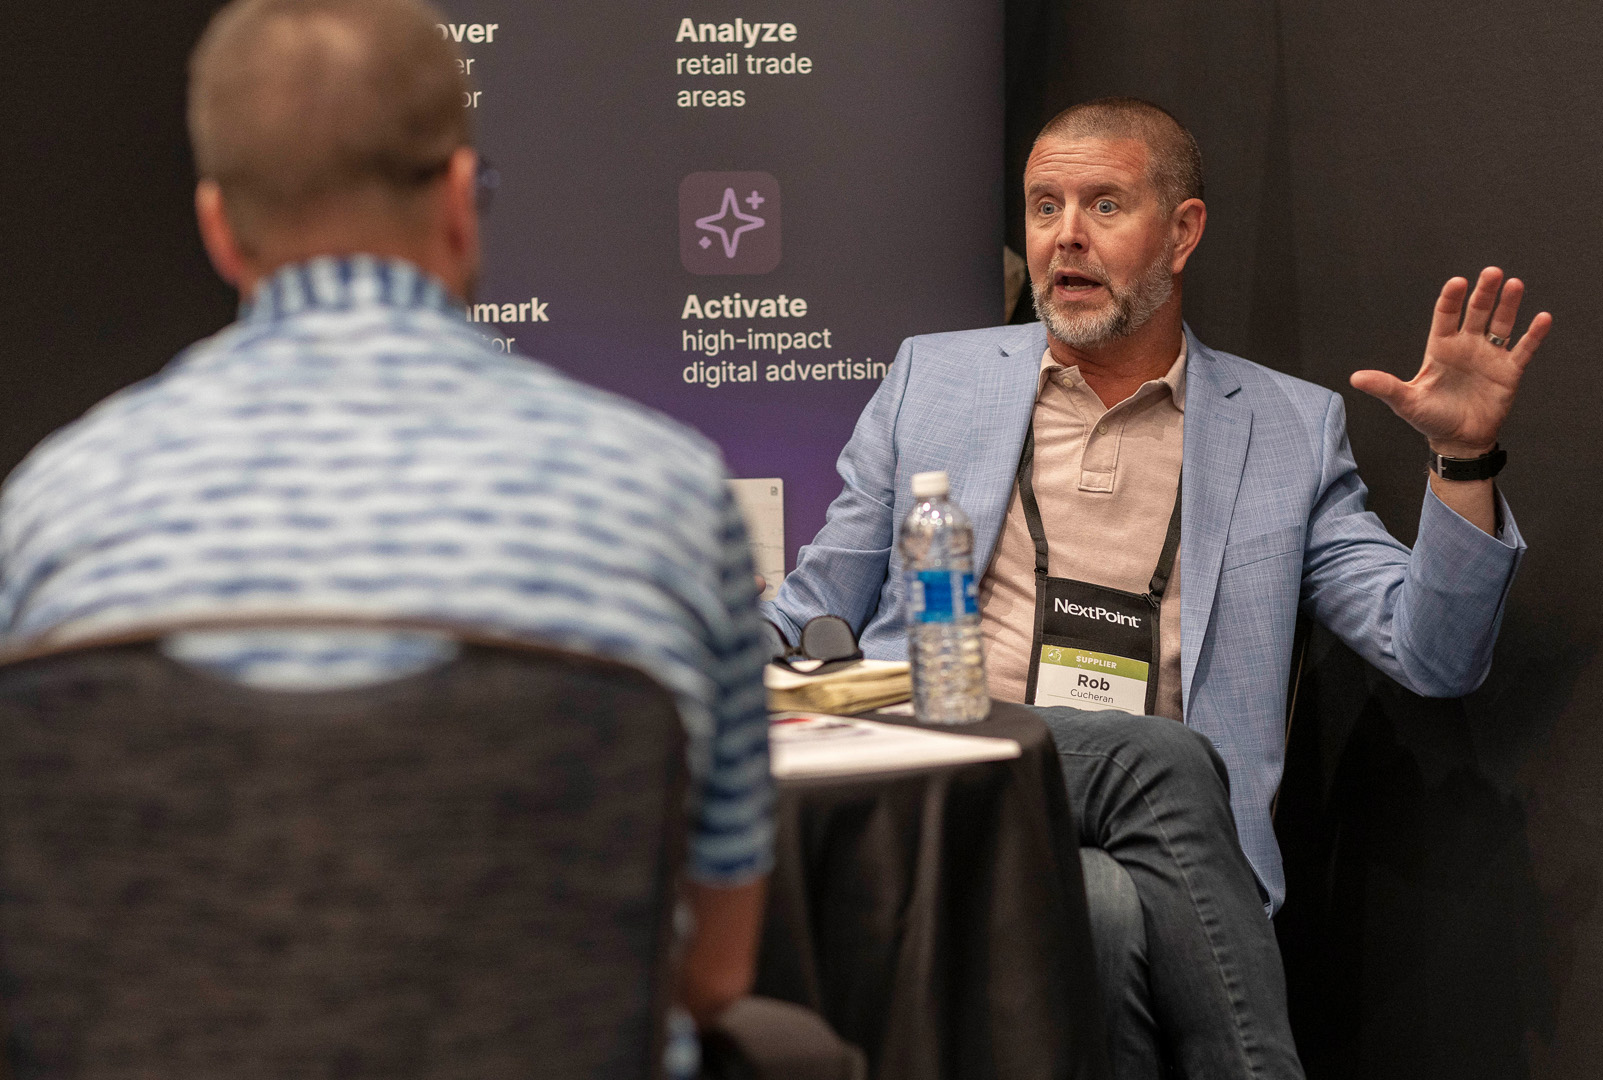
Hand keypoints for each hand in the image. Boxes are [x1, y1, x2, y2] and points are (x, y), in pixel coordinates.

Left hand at [1350, 267, 1550, 457]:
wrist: (1458, 441)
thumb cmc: (1430, 419)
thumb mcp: (1405, 402)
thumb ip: (1384, 387)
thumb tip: (1355, 379)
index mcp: (1440, 349)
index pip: (1445, 316)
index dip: (1451, 299)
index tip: (1457, 283)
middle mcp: (1466, 347)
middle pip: (1476, 313)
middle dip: (1483, 293)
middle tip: (1491, 273)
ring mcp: (1489, 357)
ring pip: (1500, 324)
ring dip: (1508, 305)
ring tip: (1514, 284)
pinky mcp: (1509, 371)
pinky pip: (1523, 349)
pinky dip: (1533, 335)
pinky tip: (1542, 318)